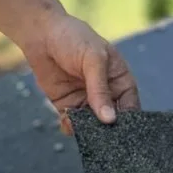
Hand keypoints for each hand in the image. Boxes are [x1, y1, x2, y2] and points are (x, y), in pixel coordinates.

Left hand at [22, 12, 139, 125]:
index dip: (129, 120)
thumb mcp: (93, 59)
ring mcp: (86, 101)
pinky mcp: (67, 105)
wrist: (42, 34)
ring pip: (92, 124)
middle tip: (104, 138)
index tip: (124, 132)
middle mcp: (105, 94)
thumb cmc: (74, 38)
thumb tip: (109, 119)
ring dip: (89, 130)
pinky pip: (72, 122)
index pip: (130, 105)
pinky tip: (68, 123)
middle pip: (112, 120)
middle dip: (108, 130)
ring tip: (85, 131)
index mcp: (119, 80)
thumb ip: (100, 89)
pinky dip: (71, 127)